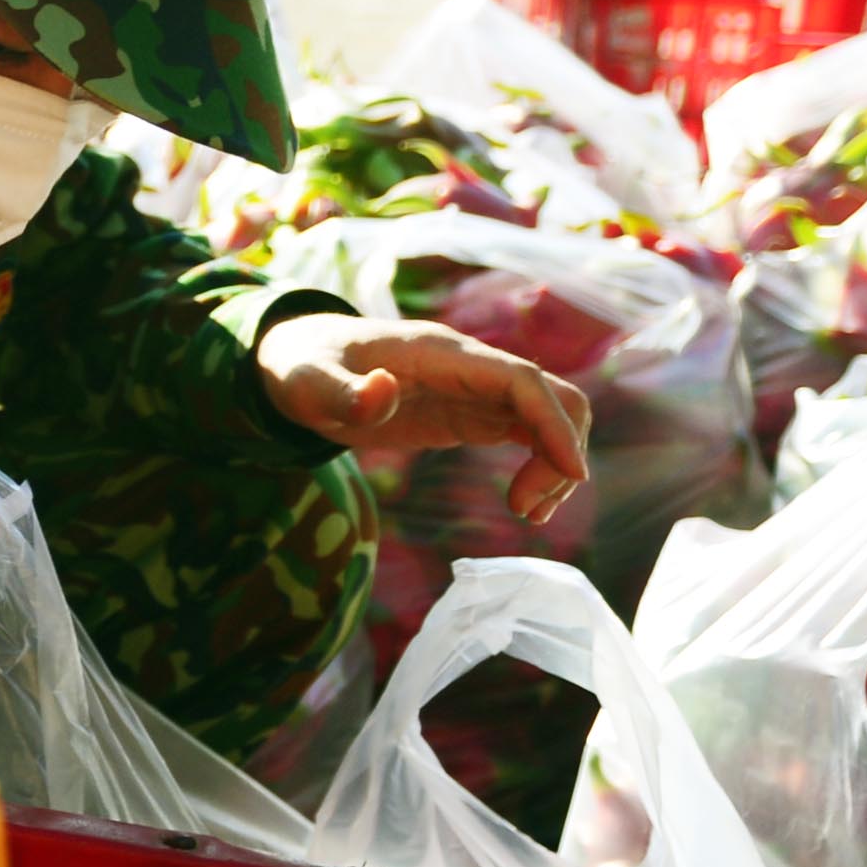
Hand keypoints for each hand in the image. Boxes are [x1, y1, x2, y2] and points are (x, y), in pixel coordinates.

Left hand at [260, 310, 591, 522]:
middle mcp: (470, 367)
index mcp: (442, 354)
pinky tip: (524, 504)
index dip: (552, 423)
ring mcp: (474, 389)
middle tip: (525, 509)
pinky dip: (540, 465)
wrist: (296, 362)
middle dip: (560, 450)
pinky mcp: (470, 413)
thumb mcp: (307, 384)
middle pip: (551, 396)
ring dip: (556, 463)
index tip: (571, 472)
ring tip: (527, 513)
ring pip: (547, 416)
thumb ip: (342, 393)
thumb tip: (382, 392)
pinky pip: (527, 432)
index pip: (521, 381)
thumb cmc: (301, 368)